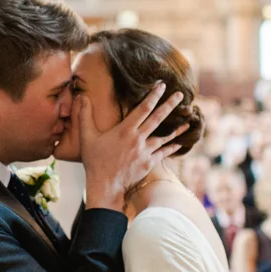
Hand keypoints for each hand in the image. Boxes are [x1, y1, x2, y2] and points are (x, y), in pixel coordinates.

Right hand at [77, 83, 188, 209]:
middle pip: (157, 118)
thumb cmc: (95, 161)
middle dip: (170, 105)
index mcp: (125, 130)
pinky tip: (179, 143)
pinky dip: (172, 147)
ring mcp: (145, 152)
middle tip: (181, 94)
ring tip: (188, 121)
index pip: (142, 108)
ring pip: (164, 137)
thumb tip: (82, 97)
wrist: (105, 185)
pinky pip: (163, 153)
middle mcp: (138, 139)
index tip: (162, 86)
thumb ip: (85, 115)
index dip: (153, 96)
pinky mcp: (149, 163)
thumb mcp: (87, 137)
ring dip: (176, 128)